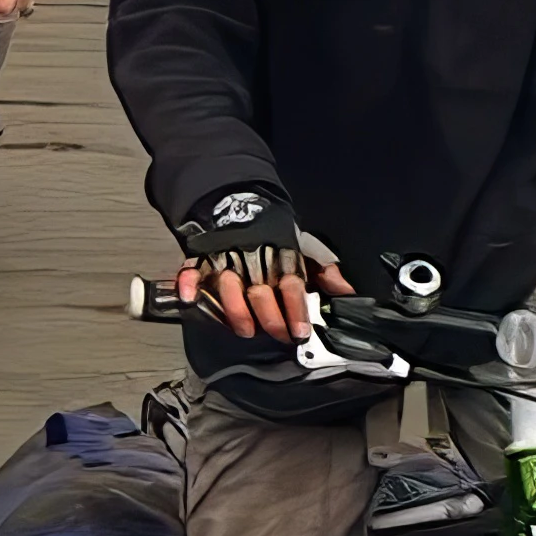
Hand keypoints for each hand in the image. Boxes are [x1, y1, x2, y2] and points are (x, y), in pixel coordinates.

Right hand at [169, 187, 350, 342]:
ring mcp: (226, 259)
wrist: (240, 200)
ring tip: (245, 330)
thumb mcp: (305, 248)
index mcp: (280, 255)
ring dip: (236, 311)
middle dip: (271, 317)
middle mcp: (253, 259)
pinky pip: (192, 270)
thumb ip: (324, 272)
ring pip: (229, 286)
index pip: (290, 284)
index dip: (296, 308)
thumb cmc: (274, 233)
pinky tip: (190, 297)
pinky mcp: (203, 258)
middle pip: (261, 292)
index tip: (301, 329)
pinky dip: (188, 283)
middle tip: (279, 334)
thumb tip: (346, 292)